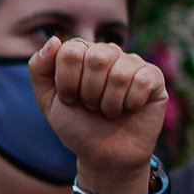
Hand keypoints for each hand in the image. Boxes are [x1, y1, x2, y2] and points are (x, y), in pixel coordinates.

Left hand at [34, 33, 168, 193]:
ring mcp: (132, 63)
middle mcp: (108, 53)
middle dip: (88, 92)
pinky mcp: (154, 77)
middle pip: (97, 58)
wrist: (104, 155)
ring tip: (109, 111)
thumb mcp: (48, 100)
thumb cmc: (77, 126)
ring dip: (108, 102)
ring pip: (120, 73)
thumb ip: (40, 69)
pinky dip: (130, 103)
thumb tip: (55, 39)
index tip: (70, 100)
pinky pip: (142, 81)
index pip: (71, 50)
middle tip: (91, 107)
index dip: (67, 82)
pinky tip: (129, 109)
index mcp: (82, 53)